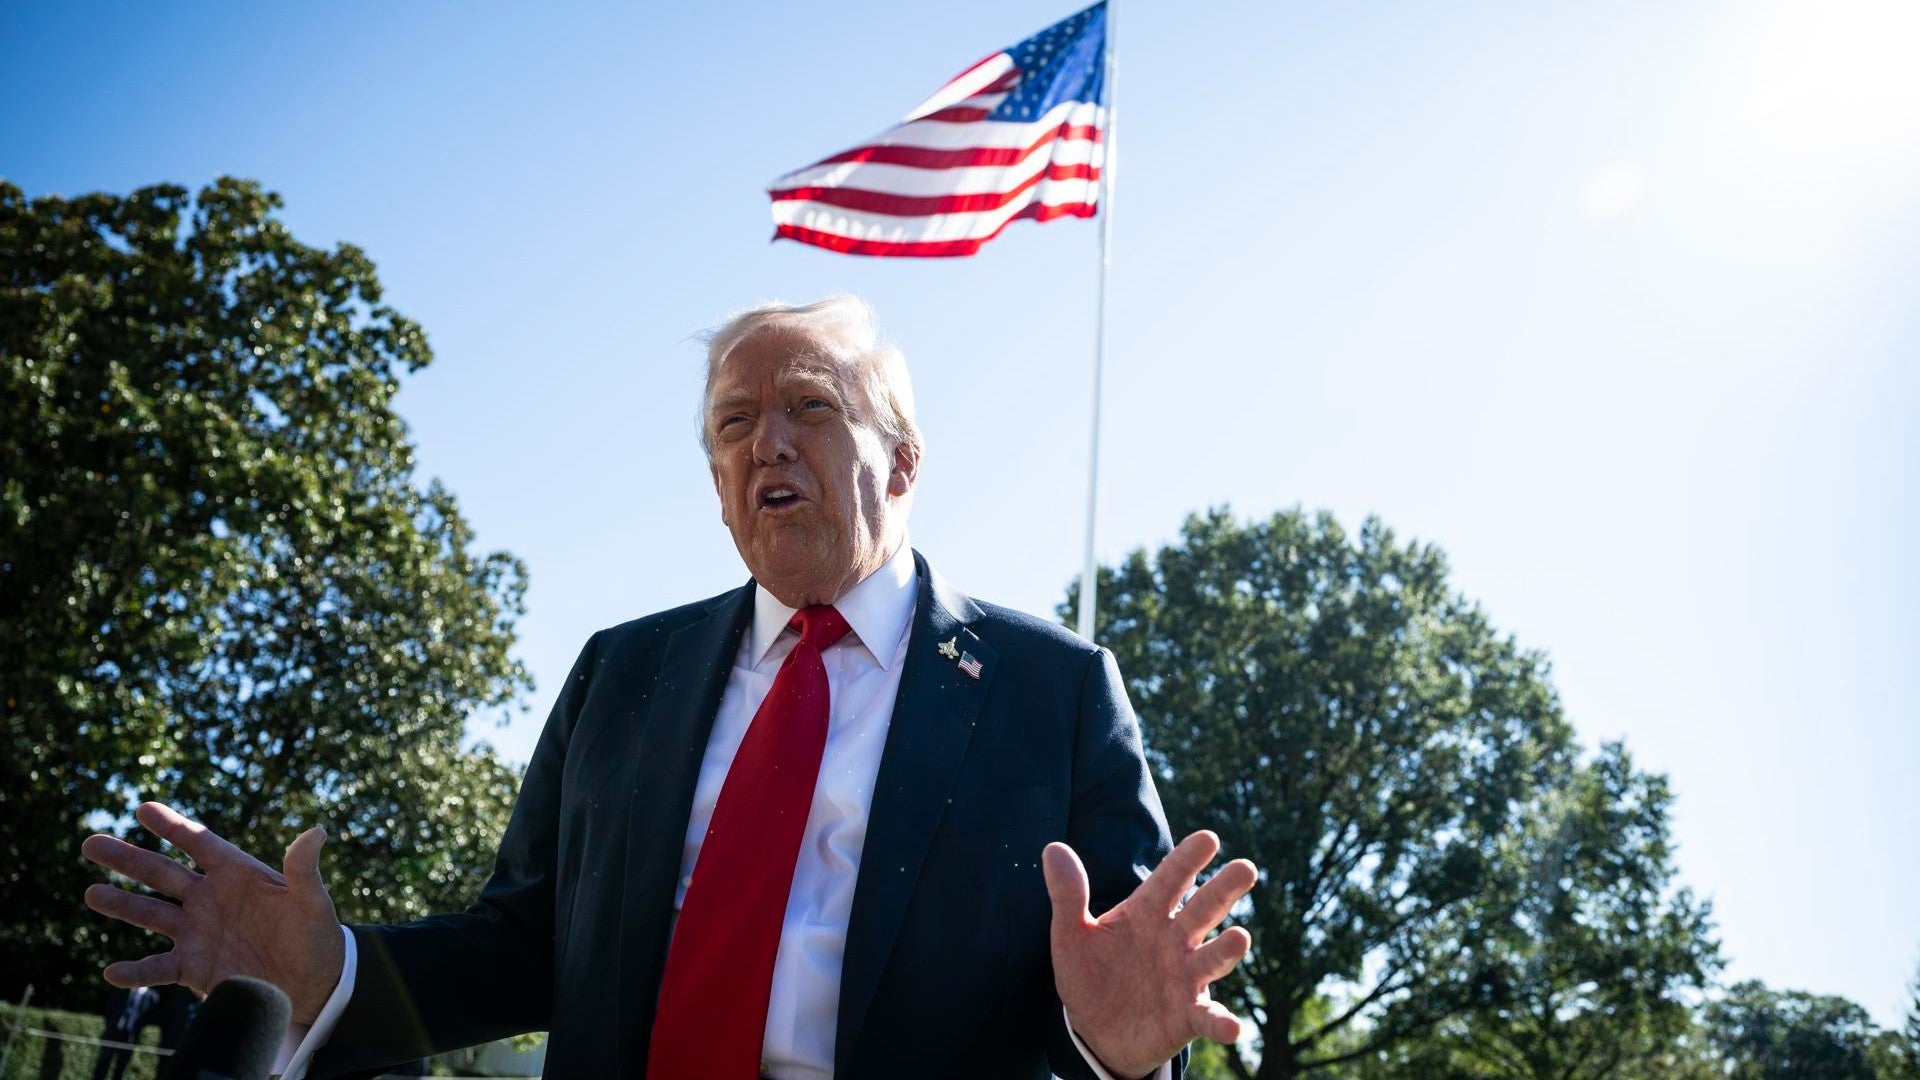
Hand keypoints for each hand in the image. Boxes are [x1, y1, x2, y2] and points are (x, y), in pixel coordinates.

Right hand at [81, 802, 345, 1023]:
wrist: (314, 982)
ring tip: (91, 893)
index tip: (143, 808)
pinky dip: (136, 971)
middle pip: (161, 873)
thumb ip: (304, 869)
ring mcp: (197, 932)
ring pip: (150, 914)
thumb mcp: (312, 901)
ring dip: (121, 904)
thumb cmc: (316, 935)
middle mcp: (209, 898)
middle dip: (127, 859)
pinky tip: (113, 972)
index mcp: (236, 873)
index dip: (173, 826)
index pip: (199, 843)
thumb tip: (317, 832)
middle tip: (91, 843)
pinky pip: (158, 967)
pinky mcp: (193, 967)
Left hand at [1044, 830, 1256, 1079]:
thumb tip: (1053, 848)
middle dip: (1224, 890)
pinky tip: (1232, 1027)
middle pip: (1203, 910)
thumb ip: (1068, 894)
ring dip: (1227, 950)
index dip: (1187, 859)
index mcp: (1147, 914)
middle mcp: (1174, 940)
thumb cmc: (1089, 973)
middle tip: (1246, 868)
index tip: (1208, 838)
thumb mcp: (1071, 935)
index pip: (1170, 880)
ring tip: (1240, 937)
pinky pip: (1208, 1018)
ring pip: (1212, 958)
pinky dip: (1222, 1022)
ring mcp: (1185, 977)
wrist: (1094, 1031)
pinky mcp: (1187, 1016)